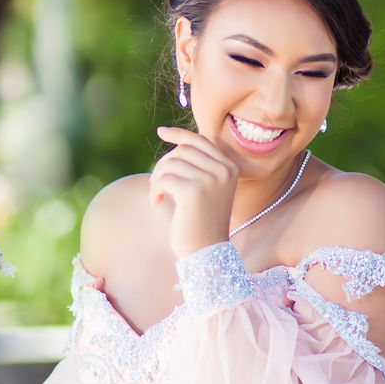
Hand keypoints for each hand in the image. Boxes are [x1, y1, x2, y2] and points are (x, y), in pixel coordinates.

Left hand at [150, 126, 235, 256]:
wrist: (207, 252)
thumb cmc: (200, 221)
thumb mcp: (205, 189)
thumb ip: (196, 165)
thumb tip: (172, 137)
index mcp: (230, 167)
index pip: (200, 140)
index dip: (179, 134)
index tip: (161, 132)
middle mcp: (224, 170)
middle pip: (182, 150)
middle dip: (163, 164)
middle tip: (158, 185)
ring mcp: (211, 180)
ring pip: (170, 163)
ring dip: (157, 179)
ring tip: (158, 196)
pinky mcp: (194, 191)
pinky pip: (163, 178)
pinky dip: (154, 189)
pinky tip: (157, 202)